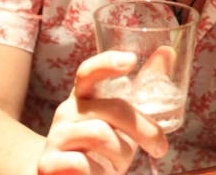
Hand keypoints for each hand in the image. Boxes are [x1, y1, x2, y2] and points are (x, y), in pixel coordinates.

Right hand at [37, 51, 168, 174]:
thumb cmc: (101, 143)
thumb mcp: (120, 117)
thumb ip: (143, 87)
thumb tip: (167, 52)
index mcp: (84, 95)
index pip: (89, 71)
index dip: (107, 63)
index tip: (132, 60)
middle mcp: (67, 111)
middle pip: (112, 108)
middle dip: (143, 129)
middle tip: (160, 146)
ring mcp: (56, 136)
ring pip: (101, 135)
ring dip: (121, 154)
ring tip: (119, 164)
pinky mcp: (48, 163)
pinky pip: (81, 164)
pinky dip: (99, 173)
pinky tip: (97, 174)